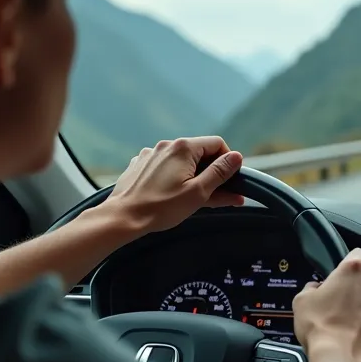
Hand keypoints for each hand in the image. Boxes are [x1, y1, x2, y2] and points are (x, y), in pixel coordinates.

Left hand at [105, 136, 245, 233]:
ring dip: (192, 175)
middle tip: (217, 194)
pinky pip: (165, 166)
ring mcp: (151, 154)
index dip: (228, 162)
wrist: (123, 217)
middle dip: (211, 172)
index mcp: (183, 148)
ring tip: (193, 198)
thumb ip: (220, 173)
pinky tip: (171, 194)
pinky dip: (173, 177)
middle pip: (199, 152)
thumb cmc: (161, 208)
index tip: (230, 180)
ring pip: (182, 161)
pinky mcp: (141, 165)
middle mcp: (166, 145)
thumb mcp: (198, 192)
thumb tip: (236, 157)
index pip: (217, 144)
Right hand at [292, 249, 360, 361]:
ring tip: (351, 327)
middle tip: (342, 308)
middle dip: (359, 291)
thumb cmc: (321, 329)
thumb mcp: (302, 301)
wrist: (341, 360)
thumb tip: (316, 289)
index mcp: (354, 270)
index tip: (345, 276)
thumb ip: (312, 288)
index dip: (351, 264)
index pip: (359, 254)